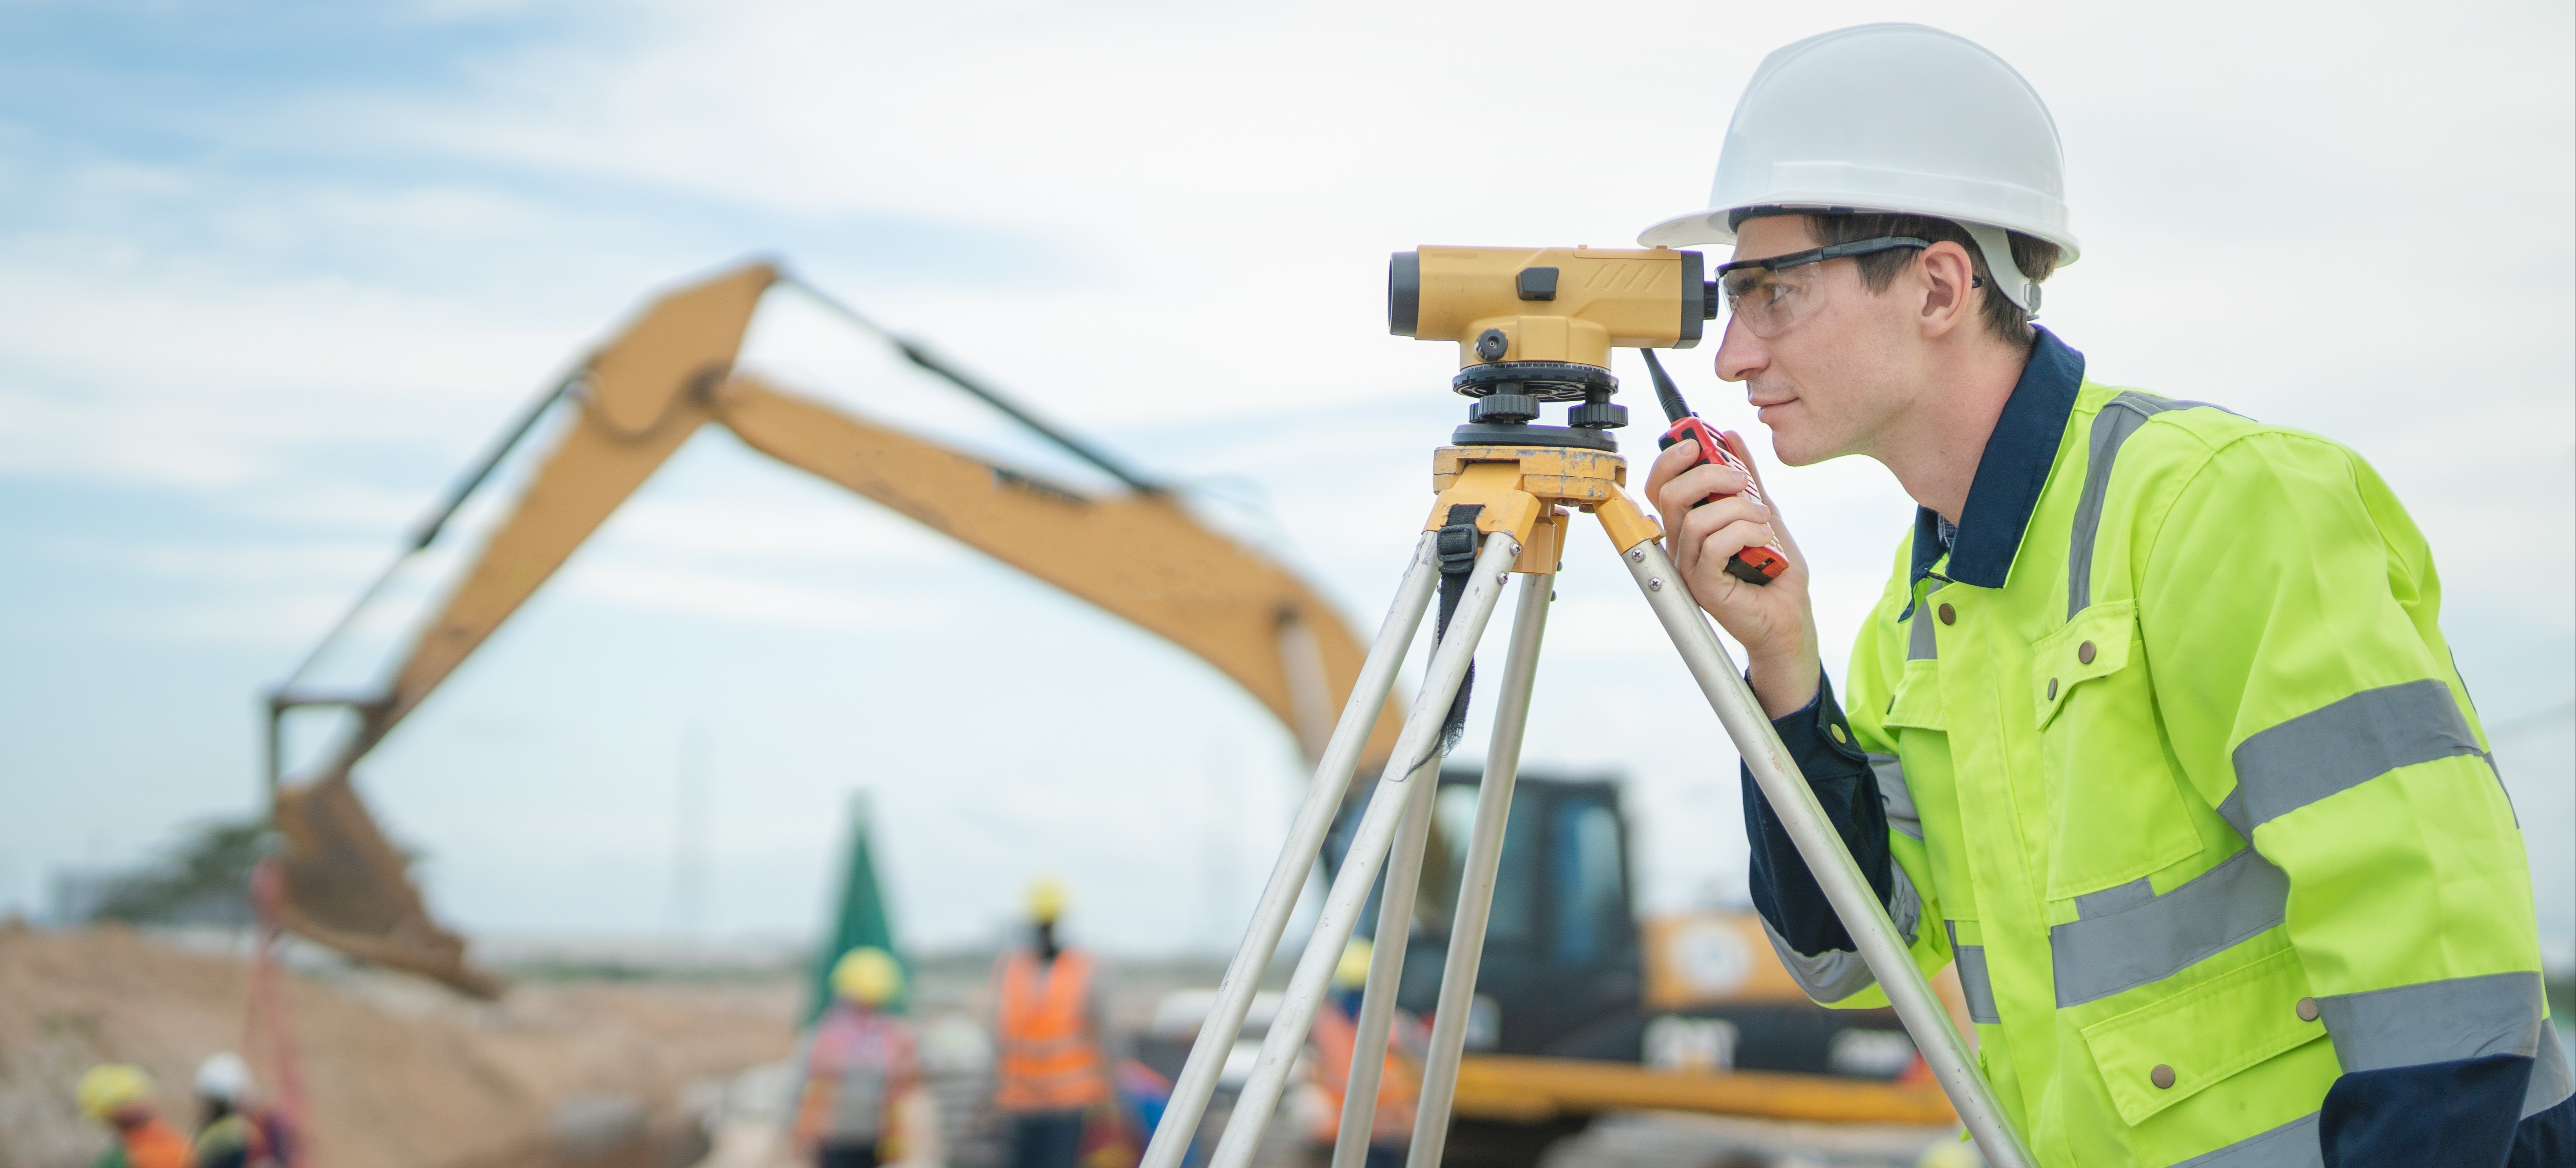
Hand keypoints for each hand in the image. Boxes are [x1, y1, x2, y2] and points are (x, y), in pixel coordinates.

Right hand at [1645, 430, 1821, 716]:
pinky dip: (1742, 533)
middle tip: (1740, 479)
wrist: (1790, 616)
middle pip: (1670, 495)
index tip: (1697, 441)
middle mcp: (1681, 546)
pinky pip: (1712, 547)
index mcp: (1688, 526)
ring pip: (1696, 520)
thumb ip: (1747, 478)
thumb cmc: (1775, 570)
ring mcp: (1690, 567)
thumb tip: (1731, 438)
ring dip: (1737, 509)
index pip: (1660, 486)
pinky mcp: (1704, 586)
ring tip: (1763, 518)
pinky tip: (1762, 538)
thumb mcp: (1763, 511)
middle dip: (1707, 475)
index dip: (1671, 459)